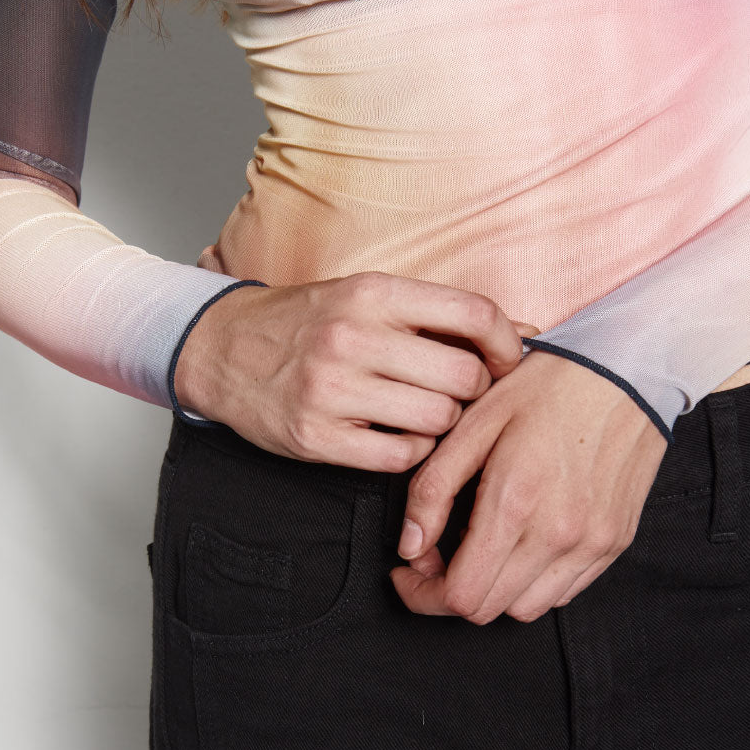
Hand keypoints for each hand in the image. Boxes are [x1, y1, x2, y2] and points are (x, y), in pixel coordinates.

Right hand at [173, 268, 536, 470]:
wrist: (223, 349)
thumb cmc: (310, 323)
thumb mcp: (369, 297)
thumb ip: (441, 314)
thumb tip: (527, 332)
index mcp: (372, 293)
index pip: (473, 313)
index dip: (506, 342)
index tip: (506, 360)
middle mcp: (352, 336)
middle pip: (463, 375)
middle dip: (474, 390)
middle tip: (458, 392)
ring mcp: (331, 389)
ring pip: (438, 420)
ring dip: (445, 424)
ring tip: (425, 413)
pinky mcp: (316, 437)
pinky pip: (401, 457)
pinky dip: (413, 452)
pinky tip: (398, 435)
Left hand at [389, 350, 668, 622]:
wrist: (628, 368)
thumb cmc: (547, 385)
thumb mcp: (474, 423)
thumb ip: (433, 489)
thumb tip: (410, 546)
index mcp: (516, 502)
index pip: (462, 596)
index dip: (424, 595)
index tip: (409, 572)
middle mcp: (559, 534)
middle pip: (490, 610)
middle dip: (452, 591)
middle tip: (438, 554)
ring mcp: (593, 543)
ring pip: (528, 609)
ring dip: (495, 589)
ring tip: (482, 546)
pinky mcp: (616, 541)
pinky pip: (565, 591)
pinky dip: (534, 581)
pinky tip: (523, 542)